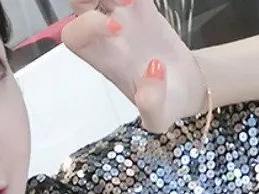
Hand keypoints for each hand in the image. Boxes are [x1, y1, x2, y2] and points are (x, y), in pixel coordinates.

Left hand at [62, 0, 207, 132]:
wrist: (183, 92)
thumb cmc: (165, 105)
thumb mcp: (159, 118)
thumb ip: (152, 104)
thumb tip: (153, 70)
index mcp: (105, 60)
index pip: (75, 37)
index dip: (89, 26)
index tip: (119, 28)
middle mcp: (108, 36)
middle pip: (81, 4)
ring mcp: (124, 17)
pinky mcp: (143, 8)